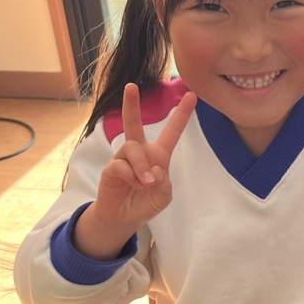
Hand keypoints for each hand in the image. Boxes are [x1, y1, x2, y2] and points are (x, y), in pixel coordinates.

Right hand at [76, 83, 196, 258]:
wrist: (124, 217)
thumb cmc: (146, 202)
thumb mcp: (163, 196)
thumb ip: (163, 183)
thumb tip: (153, 170)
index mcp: (158, 155)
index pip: (172, 132)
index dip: (181, 114)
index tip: (192, 95)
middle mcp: (140, 152)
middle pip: (133, 123)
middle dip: (131, 104)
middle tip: (130, 86)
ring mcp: (123, 158)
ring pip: (132, 148)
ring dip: (141, 167)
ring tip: (144, 183)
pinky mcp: (111, 168)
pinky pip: (121, 165)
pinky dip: (130, 177)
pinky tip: (133, 186)